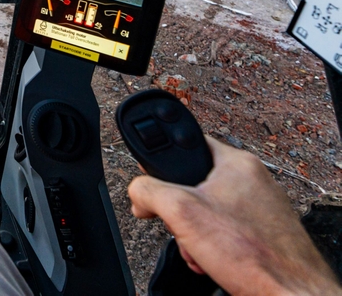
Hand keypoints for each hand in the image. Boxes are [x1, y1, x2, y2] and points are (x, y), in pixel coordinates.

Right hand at [128, 136, 340, 295]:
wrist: (288, 294)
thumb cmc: (253, 253)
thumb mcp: (182, 211)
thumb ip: (149, 190)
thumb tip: (138, 192)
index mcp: (237, 163)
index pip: (189, 144)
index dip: (164, 163)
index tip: (155, 181)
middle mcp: (252, 181)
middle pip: (195, 185)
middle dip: (181, 213)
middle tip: (183, 227)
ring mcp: (260, 208)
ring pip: (208, 213)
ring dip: (195, 235)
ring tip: (200, 250)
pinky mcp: (262, 233)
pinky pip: (225, 233)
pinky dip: (212, 248)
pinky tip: (213, 261)